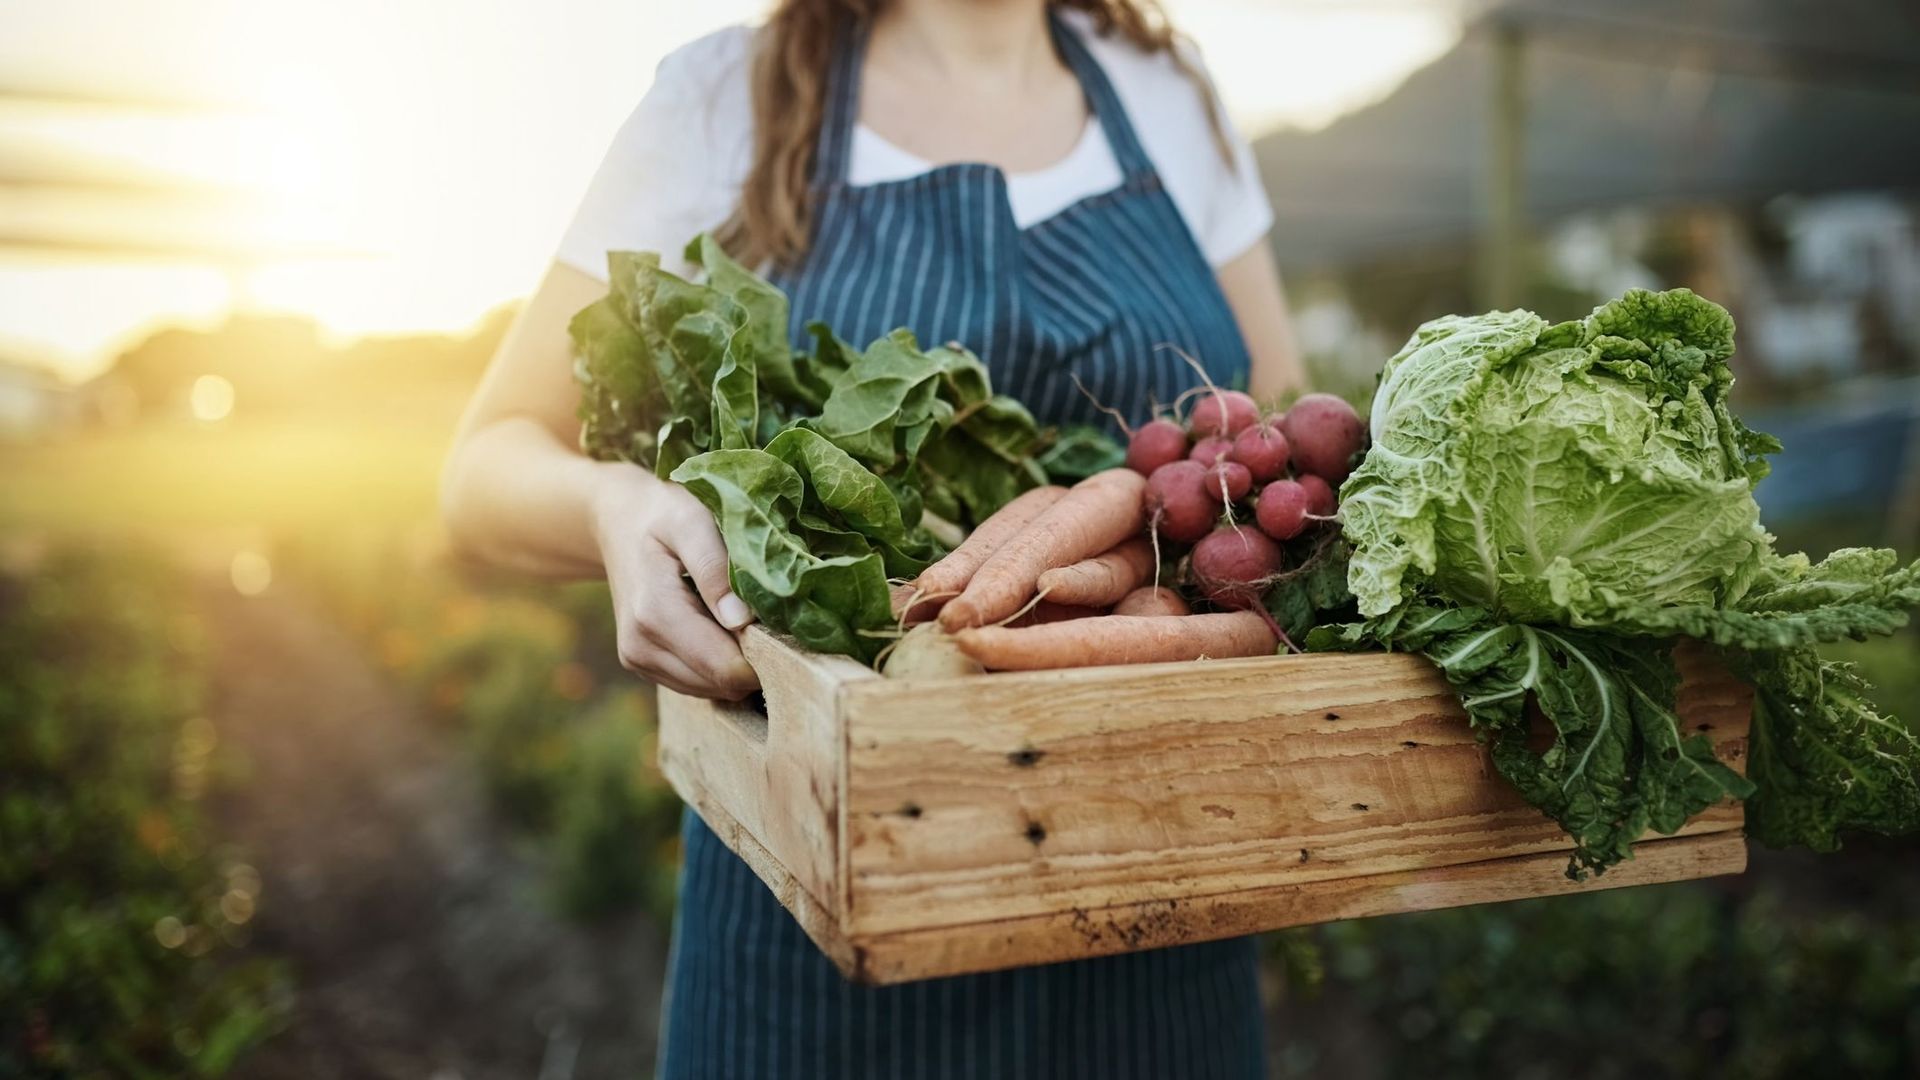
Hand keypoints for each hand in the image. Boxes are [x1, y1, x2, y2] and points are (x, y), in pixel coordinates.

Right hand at [590, 464, 759, 699]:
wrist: (616, 520)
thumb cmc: (661, 513)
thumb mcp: (691, 522)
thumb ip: (715, 568)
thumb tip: (741, 621)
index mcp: (655, 613)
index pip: (724, 667)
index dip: (764, 655)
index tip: (783, 625)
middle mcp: (641, 646)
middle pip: (721, 683)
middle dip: (754, 659)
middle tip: (769, 617)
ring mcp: (638, 660)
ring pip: (711, 689)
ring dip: (735, 662)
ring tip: (740, 616)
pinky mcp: (642, 664)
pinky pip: (696, 683)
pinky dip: (716, 663)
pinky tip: (719, 625)